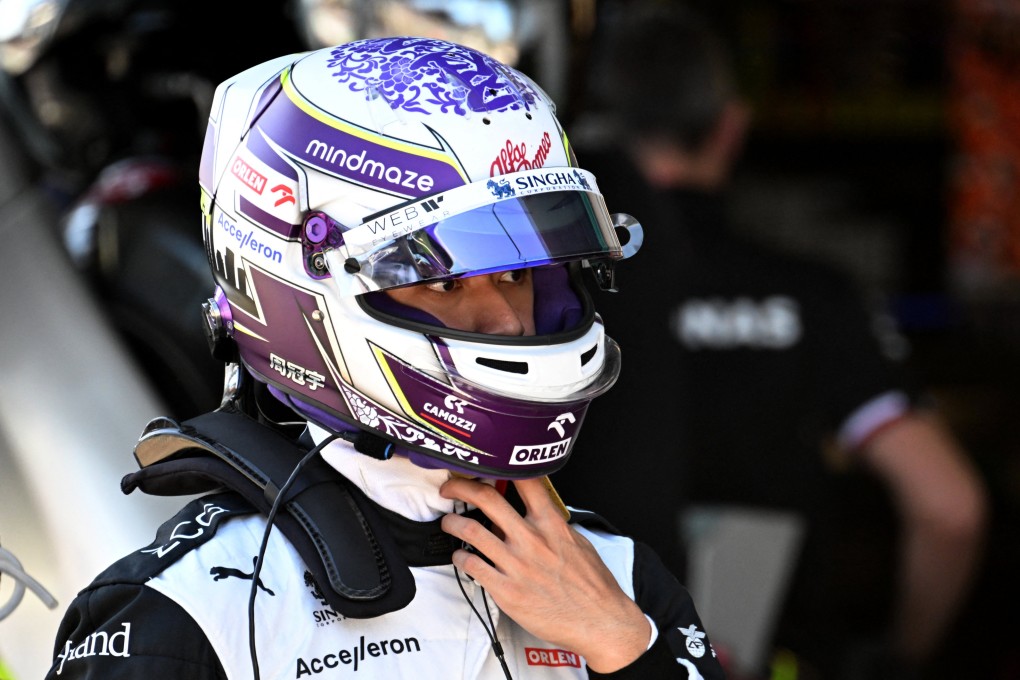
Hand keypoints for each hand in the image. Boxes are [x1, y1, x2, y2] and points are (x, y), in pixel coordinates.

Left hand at [439, 476, 650, 672]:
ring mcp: (517, 565)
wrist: (600, 622)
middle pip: (487, 499)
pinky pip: (472, 566)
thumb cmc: (592, 586)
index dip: (502, 466)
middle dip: (461, 488)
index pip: (526, 482)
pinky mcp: (506, 590)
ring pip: (471, 531)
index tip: (486, 465)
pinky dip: (460, 558)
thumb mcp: (578, 543)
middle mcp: (532, 540)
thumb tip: (537, 514)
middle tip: (451, 488)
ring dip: (453, 523)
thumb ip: (554, 526)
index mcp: (551, 525)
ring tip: (449, 522)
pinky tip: (460, 557)